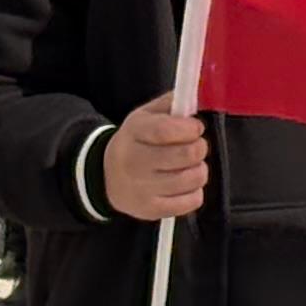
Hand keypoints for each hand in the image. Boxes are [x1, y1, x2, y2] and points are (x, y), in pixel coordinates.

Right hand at [102, 98, 207, 220]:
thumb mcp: (145, 116)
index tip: (196, 127)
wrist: (106, 177)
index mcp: (133, 133)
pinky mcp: (151, 210)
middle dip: (199, 147)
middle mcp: (134, 162)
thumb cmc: (135, 142)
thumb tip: (196, 95)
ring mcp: (142, 189)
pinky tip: (184, 184)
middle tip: (195, 146)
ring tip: (190, 165)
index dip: (190, 128)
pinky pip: (192, 202)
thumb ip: (171, 104)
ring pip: (192, 178)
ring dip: (199, 169)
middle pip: (185, 155)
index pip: (166, 130)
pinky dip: (195, 191)